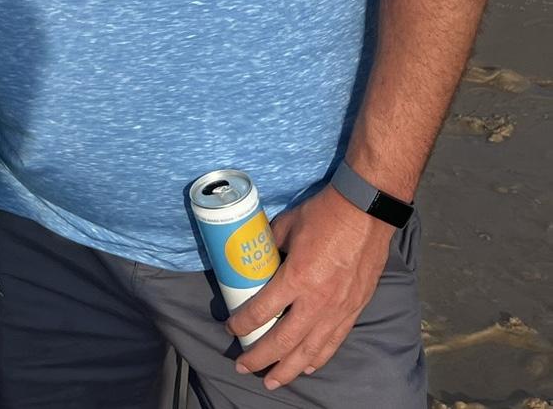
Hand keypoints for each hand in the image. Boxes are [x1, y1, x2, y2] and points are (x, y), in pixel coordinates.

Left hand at [229, 185, 393, 389]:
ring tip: (272, 381)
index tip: (230, 328)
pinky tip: (306, 367)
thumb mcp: (286, 225)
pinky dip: (317, 359)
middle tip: (243, 367)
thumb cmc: (323, 215)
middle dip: (260, 357)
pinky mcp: (353, 311)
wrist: (365, 214)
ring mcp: (338, 310)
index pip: (263, 311)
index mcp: (297, 278)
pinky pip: (332, 343)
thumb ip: (270, 246)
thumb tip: (255, 258)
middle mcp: (317, 302)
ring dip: (288, 369)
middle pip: (284, 341)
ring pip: (310, 351)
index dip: (243, 324)